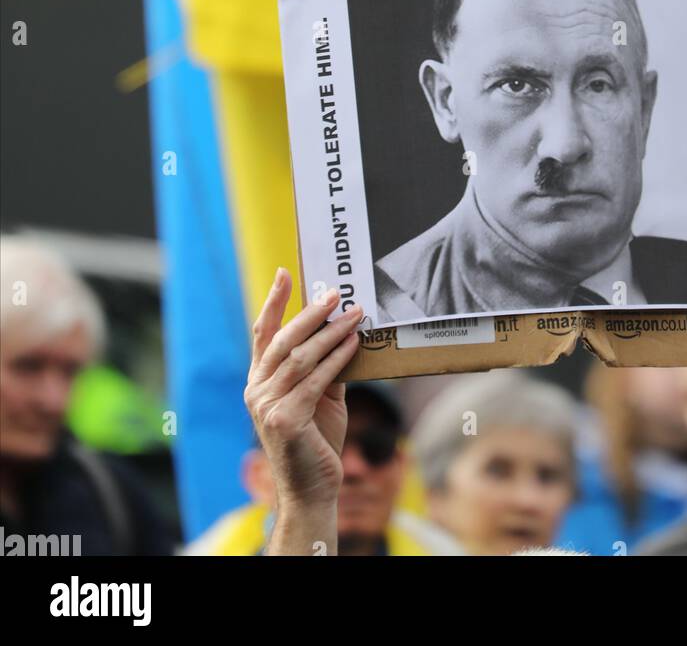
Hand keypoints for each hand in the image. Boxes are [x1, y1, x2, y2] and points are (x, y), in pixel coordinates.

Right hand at [244, 270, 362, 543]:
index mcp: (259, 382)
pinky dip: (337, 358)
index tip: (285, 274)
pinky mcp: (285, 419)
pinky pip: (316, 379)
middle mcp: (256, 391)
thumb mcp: (320, 397)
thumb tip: (342, 331)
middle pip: (282, 340)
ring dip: (330, 332)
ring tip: (354, 313)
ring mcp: (267, 406)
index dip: (274, 303)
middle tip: (334, 293)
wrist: (313, 490)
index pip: (263, 334)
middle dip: (310, 313)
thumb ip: (324, 367)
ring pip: (300, 357)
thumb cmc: (317, 442)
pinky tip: (353, 343)